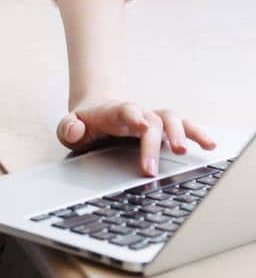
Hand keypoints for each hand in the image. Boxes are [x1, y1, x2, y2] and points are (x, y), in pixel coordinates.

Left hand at [55, 96, 216, 176]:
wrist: (99, 108)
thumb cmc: (86, 122)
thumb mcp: (70, 126)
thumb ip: (68, 128)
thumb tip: (76, 129)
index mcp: (114, 112)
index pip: (125, 110)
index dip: (133, 115)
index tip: (141, 124)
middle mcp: (137, 113)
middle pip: (151, 121)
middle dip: (153, 143)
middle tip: (151, 168)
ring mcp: (152, 119)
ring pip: (171, 119)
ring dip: (181, 133)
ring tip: (186, 152)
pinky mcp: (163, 128)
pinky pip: (183, 126)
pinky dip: (197, 134)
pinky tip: (209, 146)